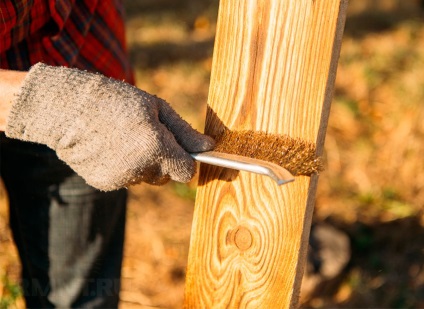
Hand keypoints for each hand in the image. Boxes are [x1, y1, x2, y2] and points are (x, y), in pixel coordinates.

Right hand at [6, 63, 214, 190]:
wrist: (67, 109)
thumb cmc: (116, 101)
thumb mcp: (156, 108)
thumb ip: (184, 132)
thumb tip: (209, 147)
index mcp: (156, 146)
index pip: (187, 172)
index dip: (185, 161)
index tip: (178, 150)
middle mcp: (141, 168)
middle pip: (166, 176)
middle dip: (163, 161)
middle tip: (146, 137)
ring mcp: (121, 178)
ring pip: (145, 178)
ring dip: (142, 164)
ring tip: (124, 139)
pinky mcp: (104, 184)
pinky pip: (125, 180)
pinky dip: (123, 168)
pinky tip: (110, 148)